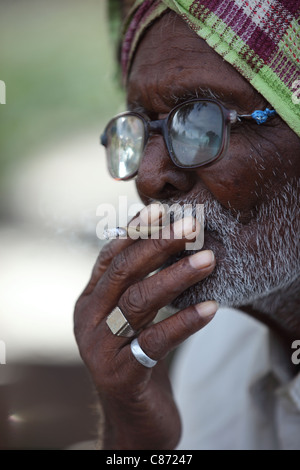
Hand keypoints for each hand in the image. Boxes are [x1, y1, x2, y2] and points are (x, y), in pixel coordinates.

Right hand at [74, 209, 216, 449]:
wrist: (132, 417)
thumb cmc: (137, 358)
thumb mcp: (133, 318)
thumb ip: (140, 285)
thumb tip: (169, 240)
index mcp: (89, 301)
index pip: (110, 257)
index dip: (135, 232)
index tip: (162, 210)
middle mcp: (87, 320)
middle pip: (124, 272)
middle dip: (158, 245)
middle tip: (192, 226)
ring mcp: (100, 348)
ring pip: (139, 302)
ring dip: (176, 277)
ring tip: (209, 260)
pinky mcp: (121, 375)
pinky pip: (156, 341)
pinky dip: (185, 321)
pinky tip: (211, 307)